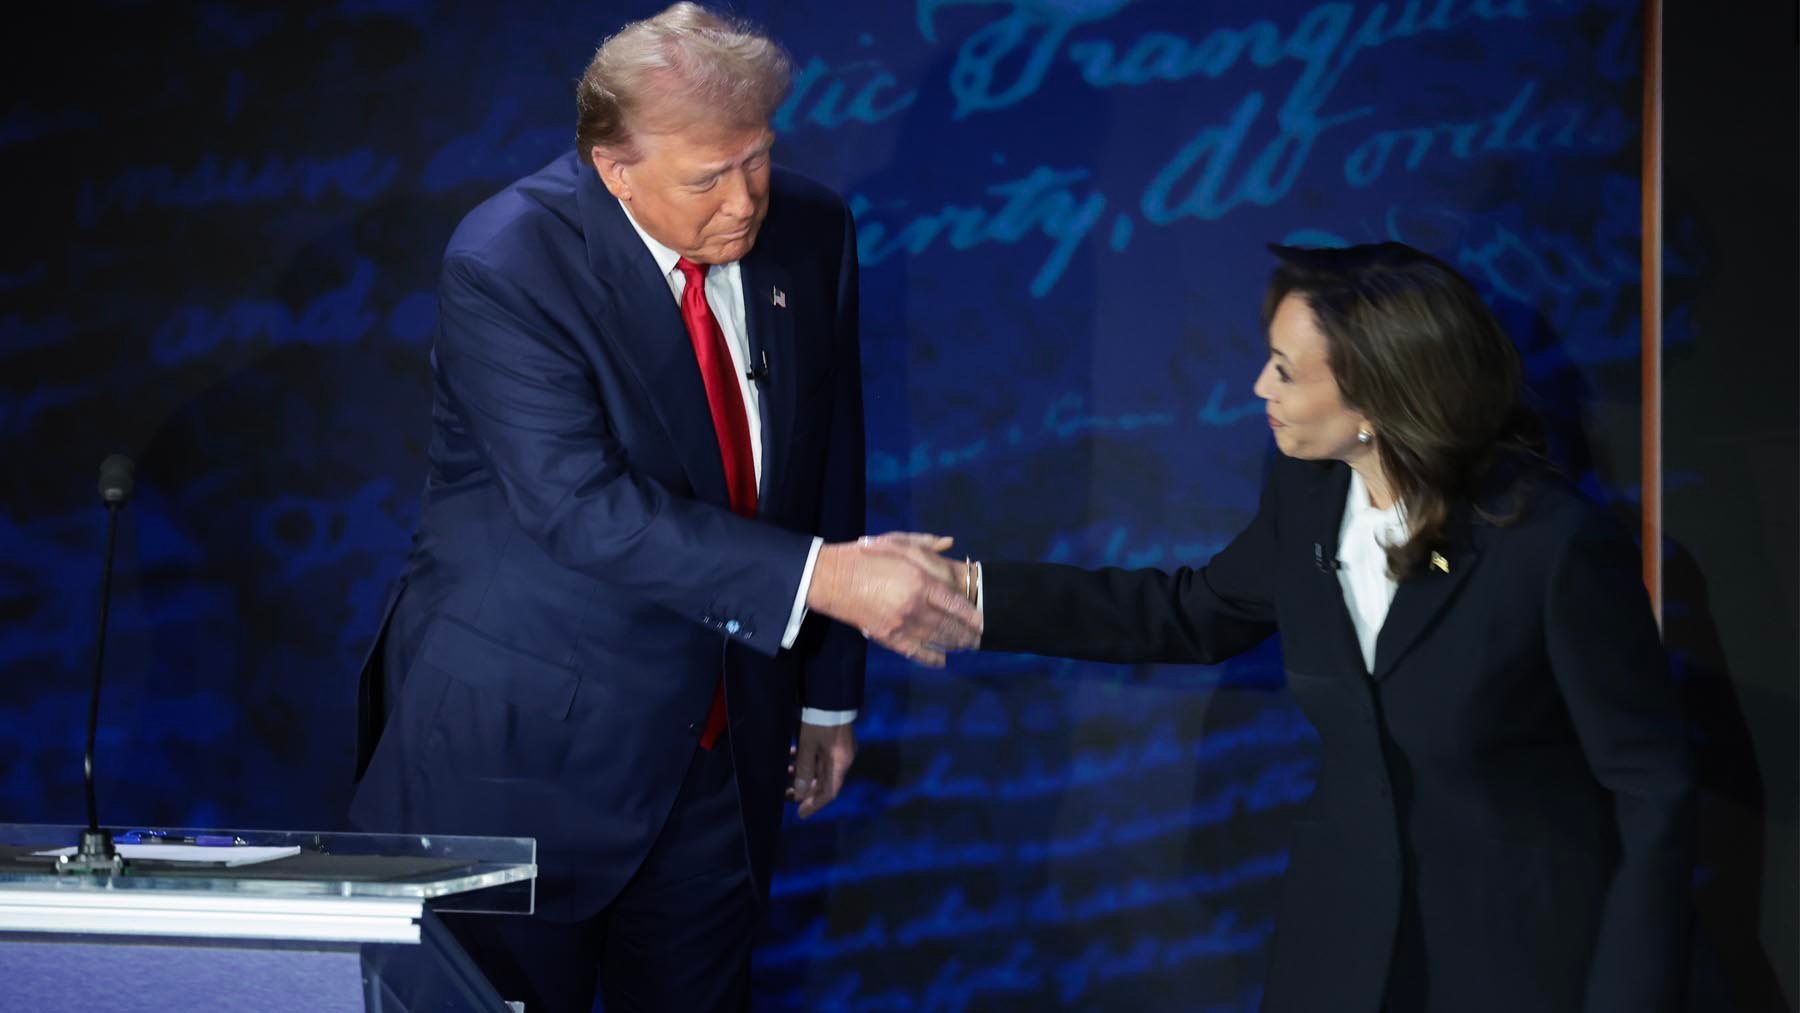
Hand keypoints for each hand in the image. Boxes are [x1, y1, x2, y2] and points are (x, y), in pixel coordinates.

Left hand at [787, 721, 854, 818]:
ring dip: (802, 775)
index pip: (829, 792)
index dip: (814, 805)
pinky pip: (819, 758)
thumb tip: (799, 793)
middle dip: (804, 790)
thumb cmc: (819, 721)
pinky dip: (805, 762)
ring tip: (784, 777)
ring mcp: (838, 750)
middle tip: (786, 796)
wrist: (830, 695)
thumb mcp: (808, 745)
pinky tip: (791, 758)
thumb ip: (803, 769)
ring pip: (819, 770)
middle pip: (824, 782)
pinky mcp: (832, 741)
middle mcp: (842, 760)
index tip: (800, 814)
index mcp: (840, 764)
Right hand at [806, 533, 980, 665]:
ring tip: (967, 647)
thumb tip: (949, 543)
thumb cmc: (867, 556)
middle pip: (950, 626)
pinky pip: (916, 652)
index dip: (973, 616)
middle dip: (968, 635)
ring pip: (936, 640)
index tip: (984, 622)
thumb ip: (925, 543)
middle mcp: (914, 606)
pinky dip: (931, 658)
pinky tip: (942, 659)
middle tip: (979, 639)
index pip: (955, 604)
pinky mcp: (888, 637)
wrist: (832, 578)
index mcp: (919, 581)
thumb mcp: (896, 542)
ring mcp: (901, 624)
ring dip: (955, 645)